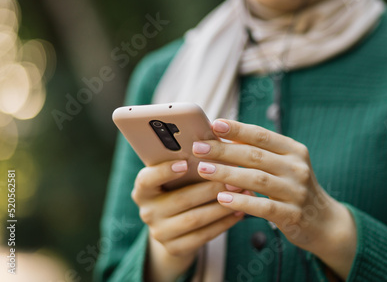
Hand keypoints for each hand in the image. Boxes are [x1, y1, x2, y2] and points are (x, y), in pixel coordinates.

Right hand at [131, 160, 244, 281]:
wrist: (174, 228)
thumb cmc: (181, 190)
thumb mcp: (178, 177)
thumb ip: (190, 162)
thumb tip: (216, 138)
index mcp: (144, 189)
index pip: (147, 179)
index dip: (164, 171)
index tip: (184, 162)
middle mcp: (147, 211)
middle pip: (181, 199)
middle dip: (210, 188)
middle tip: (234, 179)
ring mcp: (159, 232)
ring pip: (195, 219)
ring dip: (221, 206)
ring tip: (241, 193)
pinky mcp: (174, 248)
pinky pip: (203, 236)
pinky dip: (223, 223)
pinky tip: (238, 212)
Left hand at [193, 120, 357, 278]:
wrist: (324, 221)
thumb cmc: (294, 187)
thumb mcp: (284, 165)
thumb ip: (260, 151)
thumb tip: (223, 135)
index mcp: (294, 150)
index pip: (262, 135)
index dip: (238, 129)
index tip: (214, 124)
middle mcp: (297, 168)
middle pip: (255, 155)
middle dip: (224, 150)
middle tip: (198, 148)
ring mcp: (296, 192)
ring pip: (256, 179)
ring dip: (227, 174)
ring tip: (203, 170)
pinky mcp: (293, 215)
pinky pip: (263, 207)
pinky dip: (242, 202)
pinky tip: (222, 199)